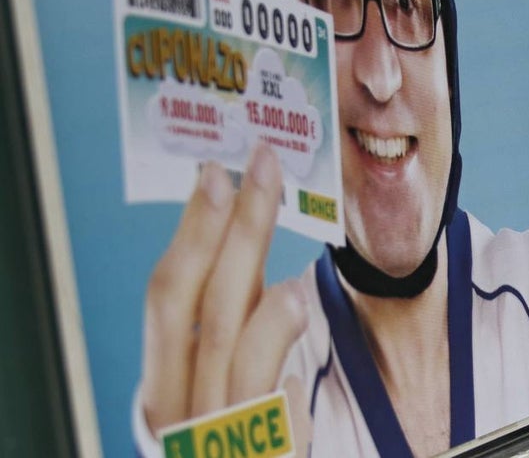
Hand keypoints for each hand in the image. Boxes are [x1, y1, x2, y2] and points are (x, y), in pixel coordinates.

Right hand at [140, 143, 310, 442]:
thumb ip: (238, 325)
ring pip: (223, 338)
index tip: (215, 175)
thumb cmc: (248, 444)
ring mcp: (213, 433)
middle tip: (256, 166)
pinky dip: (275, 335)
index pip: (166, 297)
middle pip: (190, 302)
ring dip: (250, 261)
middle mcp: (178, 406)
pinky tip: (294, 295)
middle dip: (224, 227)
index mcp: (166, 386)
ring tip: (276, 212)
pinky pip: (260, 390)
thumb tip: (253, 250)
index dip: (191, 231)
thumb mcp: (234, 382)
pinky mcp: (255, 450)